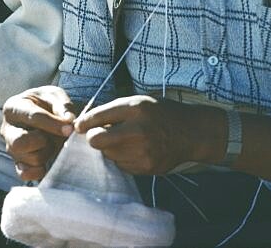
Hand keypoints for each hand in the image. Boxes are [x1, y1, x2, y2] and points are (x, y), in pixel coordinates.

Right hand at [1, 86, 75, 180]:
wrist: (44, 114)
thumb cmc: (47, 103)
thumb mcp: (54, 96)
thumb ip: (62, 105)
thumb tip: (68, 120)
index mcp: (13, 107)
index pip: (32, 117)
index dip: (53, 124)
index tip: (69, 129)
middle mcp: (7, 129)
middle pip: (20, 142)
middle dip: (42, 142)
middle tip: (54, 137)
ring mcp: (10, 148)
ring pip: (28, 159)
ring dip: (46, 154)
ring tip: (51, 145)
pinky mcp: (18, 163)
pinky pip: (25, 174)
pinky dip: (39, 171)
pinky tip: (47, 161)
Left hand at [74, 95, 221, 174]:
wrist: (191, 133)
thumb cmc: (159, 114)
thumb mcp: (137, 102)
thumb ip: (112, 111)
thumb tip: (83, 124)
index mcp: (135, 109)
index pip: (97, 117)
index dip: (83, 123)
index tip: (79, 126)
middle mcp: (139, 131)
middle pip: (97, 141)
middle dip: (94, 138)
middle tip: (100, 135)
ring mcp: (144, 152)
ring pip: (108, 154)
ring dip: (110, 148)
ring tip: (125, 140)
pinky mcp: (147, 167)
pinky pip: (121, 165)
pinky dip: (122, 158)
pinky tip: (135, 150)